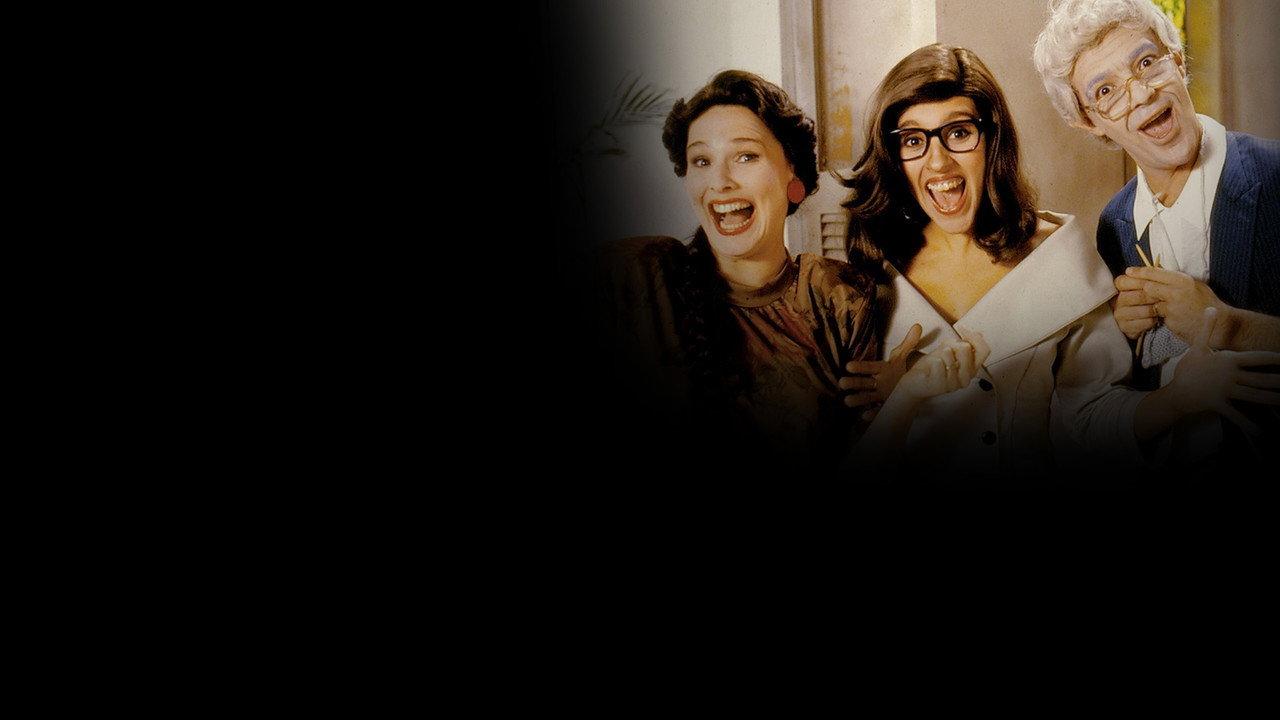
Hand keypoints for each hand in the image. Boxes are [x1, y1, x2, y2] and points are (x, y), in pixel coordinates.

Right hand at [840, 323, 921, 418]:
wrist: (907, 383)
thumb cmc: (900, 369)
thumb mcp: (904, 357)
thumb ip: (909, 343)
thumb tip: (917, 326)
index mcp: (881, 369)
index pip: (869, 367)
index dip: (860, 367)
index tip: (848, 366)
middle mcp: (877, 382)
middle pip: (863, 382)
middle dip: (852, 383)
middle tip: (841, 383)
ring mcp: (879, 395)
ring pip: (866, 397)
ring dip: (857, 399)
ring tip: (847, 401)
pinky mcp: (883, 405)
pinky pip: (877, 410)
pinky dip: (872, 413)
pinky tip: (865, 416)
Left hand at [894, 330, 989, 401]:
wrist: (913, 383)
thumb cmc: (930, 368)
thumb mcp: (947, 351)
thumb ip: (962, 344)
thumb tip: (978, 333)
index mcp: (971, 369)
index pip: (983, 350)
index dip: (973, 336)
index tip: (961, 329)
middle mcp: (965, 377)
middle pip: (966, 348)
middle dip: (951, 343)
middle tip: (942, 349)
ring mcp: (954, 383)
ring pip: (948, 353)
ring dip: (938, 353)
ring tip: (934, 362)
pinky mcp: (940, 385)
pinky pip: (938, 362)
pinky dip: (931, 360)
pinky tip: (929, 368)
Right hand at [1112, 273, 1158, 339]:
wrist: (1144, 321)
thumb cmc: (1148, 300)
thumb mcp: (1148, 285)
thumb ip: (1148, 276)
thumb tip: (1152, 267)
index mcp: (1119, 288)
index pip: (1123, 282)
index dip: (1139, 282)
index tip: (1153, 284)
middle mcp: (1116, 301)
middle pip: (1137, 296)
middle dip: (1153, 296)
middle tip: (1164, 297)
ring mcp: (1119, 315)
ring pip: (1141, 310)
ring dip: (1154, 309)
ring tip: (1161, 308)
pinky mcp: (1124, 327)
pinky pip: (1143, 323)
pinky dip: (1152, 321)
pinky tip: (1156, 318)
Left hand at [1126, 266, 1228, 342]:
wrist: (1218, 324)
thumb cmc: (1207, 303)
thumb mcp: (1195, 285)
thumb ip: (1177, 280)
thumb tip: (1159, 274)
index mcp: (1183, 280)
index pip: (1155, 273)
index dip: (1140, 272)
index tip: (1129, 271)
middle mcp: (1176, 292)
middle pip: (1148, 287)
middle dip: (1141, 289)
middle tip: (1133, 289)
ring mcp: (1172, 308)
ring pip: (1152, 303)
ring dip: (1155, 306)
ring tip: (1169, 307)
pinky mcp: (1170, 321)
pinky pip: (1160, 317)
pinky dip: (1164, 317)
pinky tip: (1175, 317)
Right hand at [1166, 307, 1279, 434]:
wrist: (1174, 392)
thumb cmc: (1188, 370)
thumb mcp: (1197, 347)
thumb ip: (1206, 329)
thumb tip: (1211, 308)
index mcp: (1227, 361)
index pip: (1256, 357)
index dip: (1273, 357)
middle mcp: (1229, 376)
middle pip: (1260, 378)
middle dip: (1277, 380)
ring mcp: (1225, 391)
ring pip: (1254, 396)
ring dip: (1272, 399)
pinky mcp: (1220, 405)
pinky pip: (1237, 415)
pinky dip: (1249, 425)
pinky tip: (1261, 431)